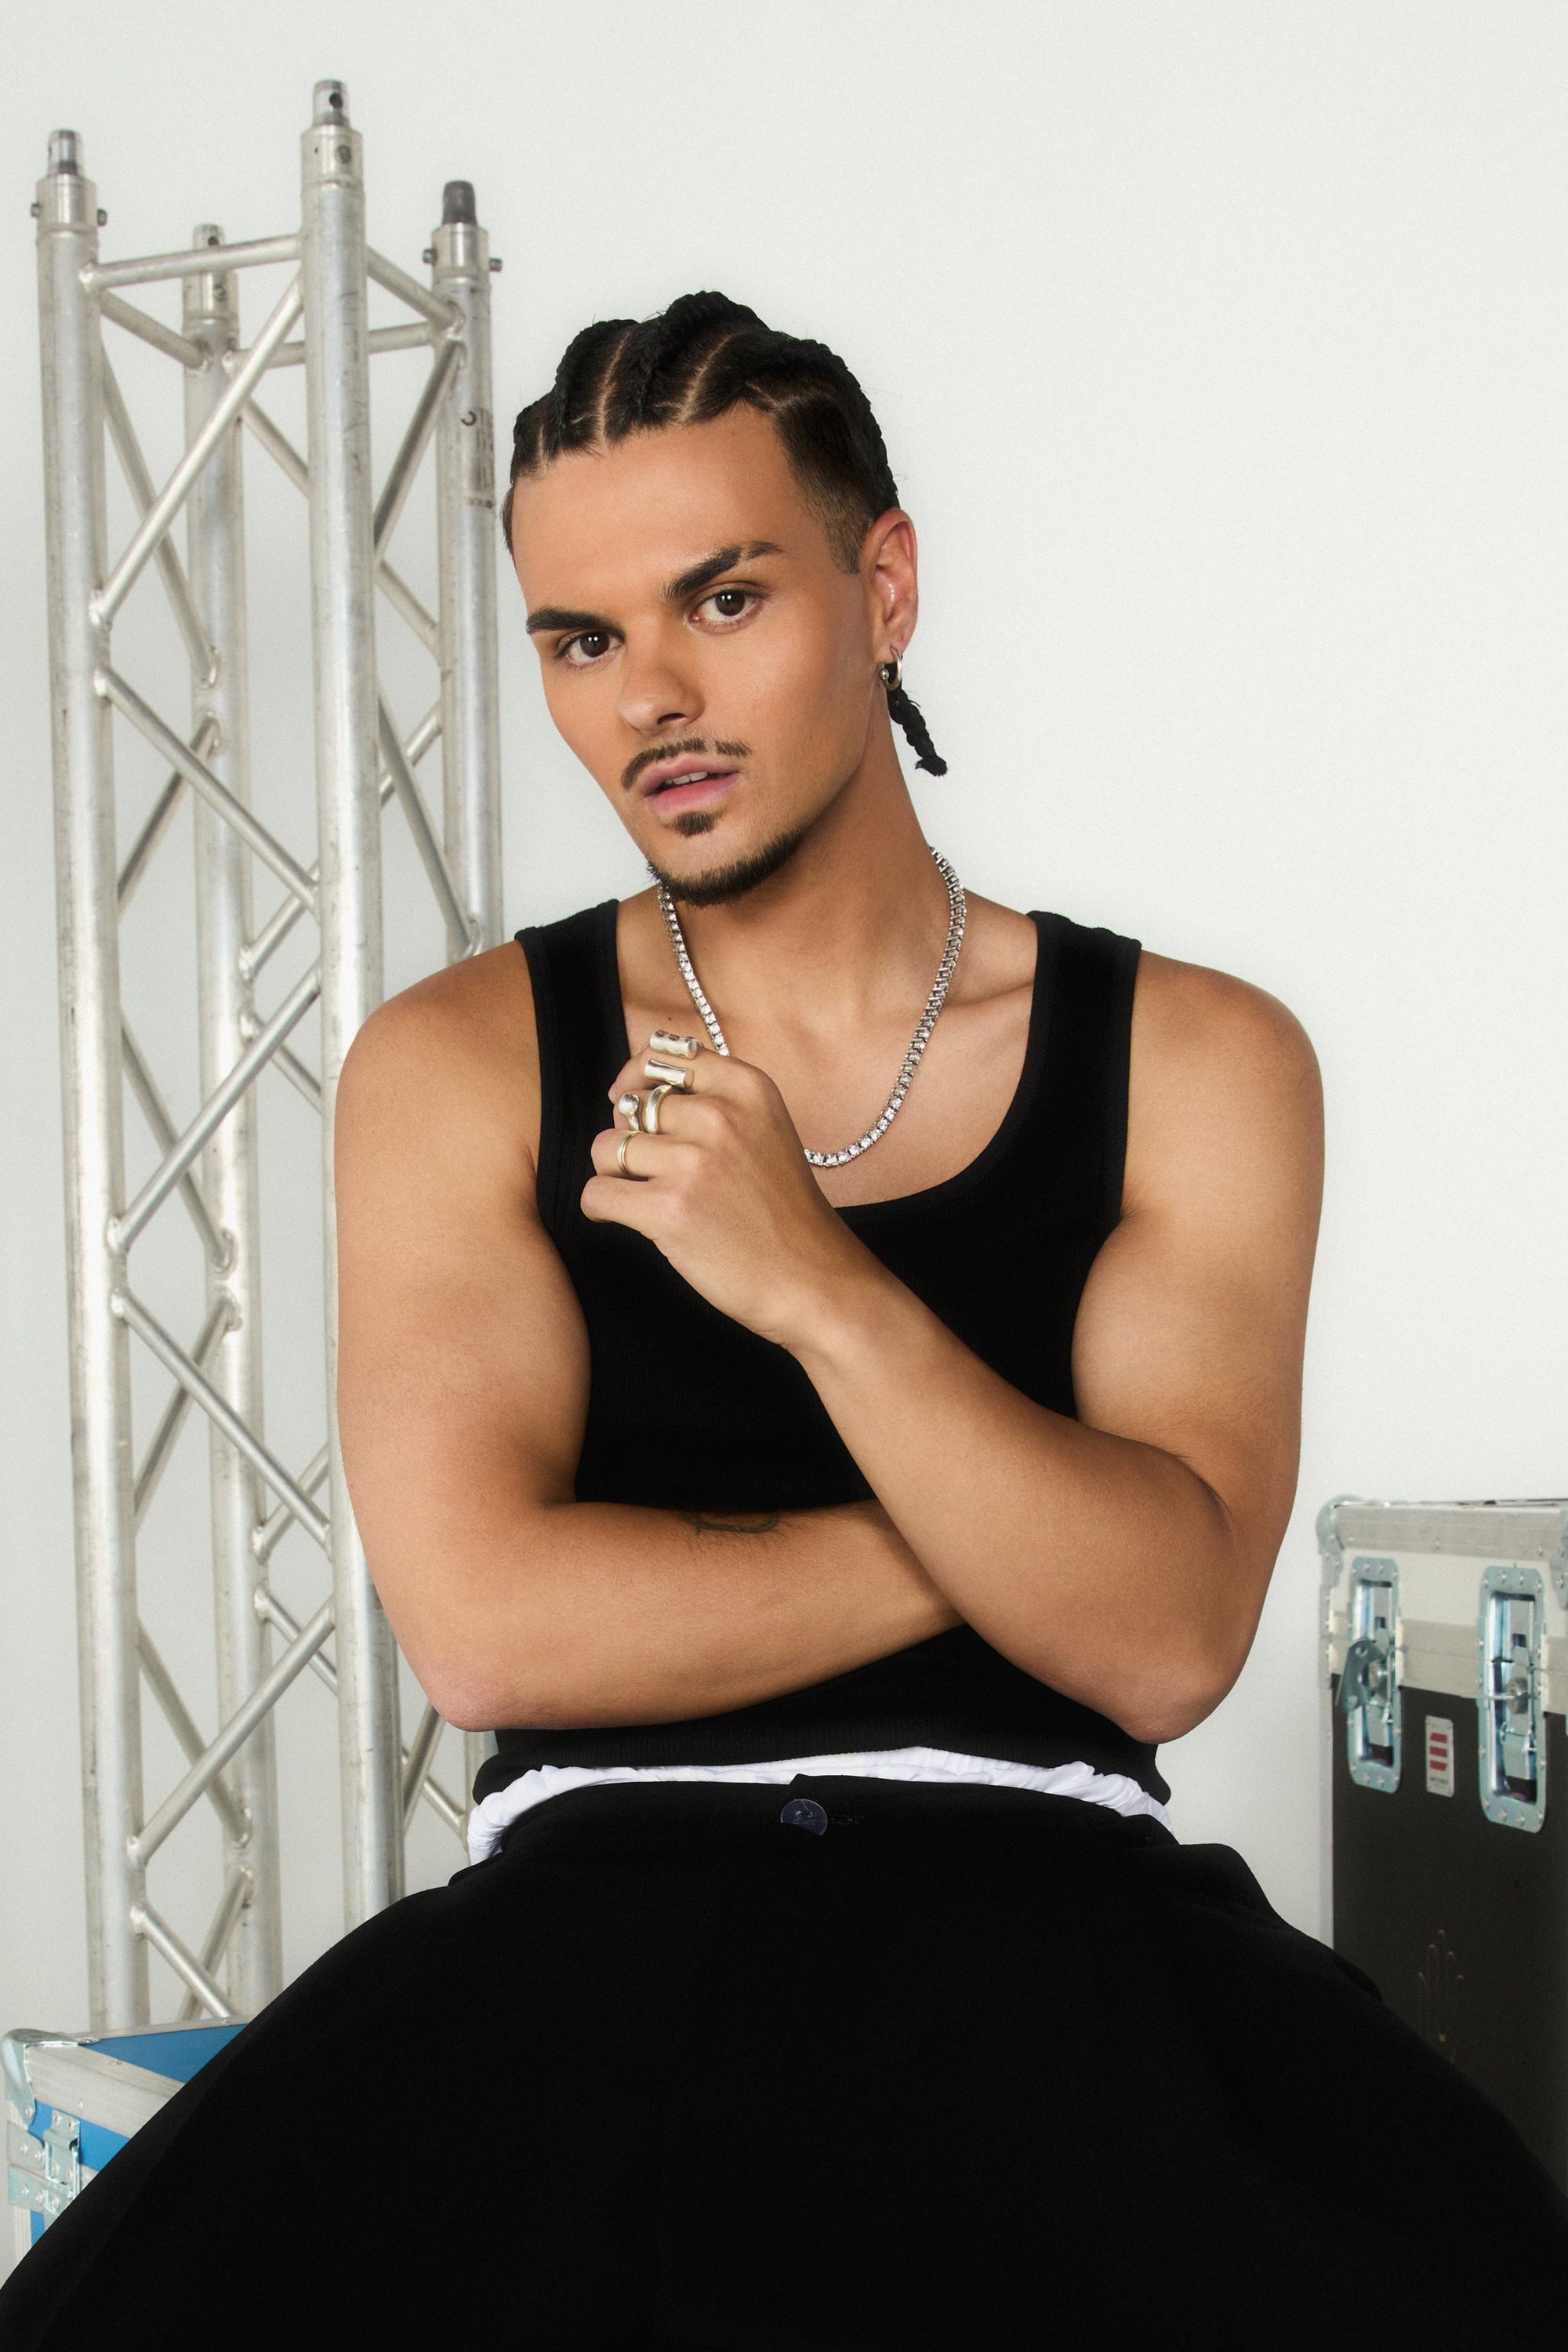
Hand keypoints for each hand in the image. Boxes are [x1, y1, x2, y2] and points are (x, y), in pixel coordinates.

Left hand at [583, 1040, 872, 1348]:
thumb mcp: (766, 1130)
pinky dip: (601, 1209)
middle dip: (630, 1139)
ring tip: (643, 1198)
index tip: (629, 1105)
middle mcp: (720, 1115)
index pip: (663, 1056)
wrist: (815, 1279)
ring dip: (614, 1176)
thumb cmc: (784, 1213)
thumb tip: (628, 1092)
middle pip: (630, 1107)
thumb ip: (713, 1101)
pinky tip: (627, 1220)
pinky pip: (597, 1194)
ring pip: (606, 1149)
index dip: (635, 1079)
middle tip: (655, 1173)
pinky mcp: (670, 1209)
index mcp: (747, 1088)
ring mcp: (694, 1162)